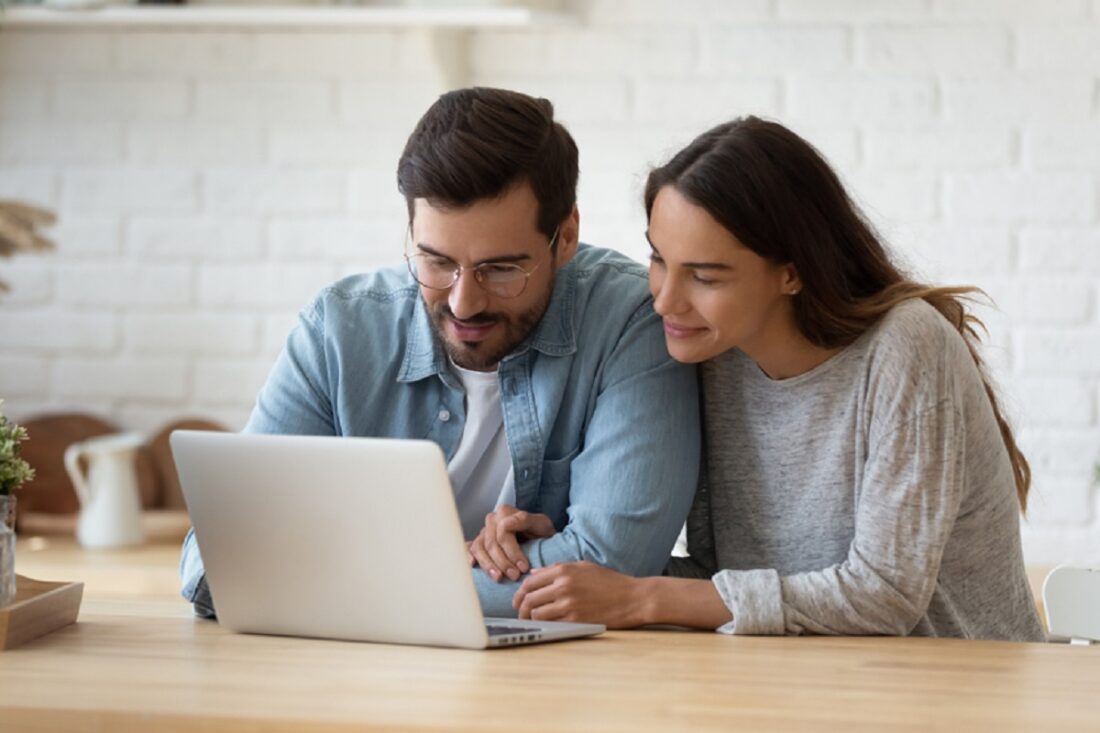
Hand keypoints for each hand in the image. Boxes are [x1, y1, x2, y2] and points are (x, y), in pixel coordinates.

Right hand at [467, 505, 554, 582]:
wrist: (539, 538)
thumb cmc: (541, 532)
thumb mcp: (541, 524)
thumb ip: (525, 520)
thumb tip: (506, 525)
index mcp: (505, 512)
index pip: (503, 533)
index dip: (513, 552)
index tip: (524, 567)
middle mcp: (492, 520)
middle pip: (491, 543)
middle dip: (503, 562)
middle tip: (515, 576)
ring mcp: (483, 532)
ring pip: (479, 548)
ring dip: (488, 565)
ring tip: (499, 578)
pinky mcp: (479, 543)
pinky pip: (469, 549)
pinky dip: (468, 556)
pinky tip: (473, 565)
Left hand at [512, 561, 648, 628]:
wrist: (633, 598)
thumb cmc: (610, 582)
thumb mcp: (583, 567)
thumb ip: (557, 569)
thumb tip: (534, 573)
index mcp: (563, 570)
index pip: (530, 582)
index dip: (519, 593)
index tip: (517, 601)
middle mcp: (563, 585)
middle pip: (529, 599)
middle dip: (521, 608)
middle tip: (520, 614)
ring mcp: (569, 604)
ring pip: (536, 613)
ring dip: (531, 619)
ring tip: (532, 622)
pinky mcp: (576, 620)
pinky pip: (551, 624)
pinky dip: (545, 626)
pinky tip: (546, 626)